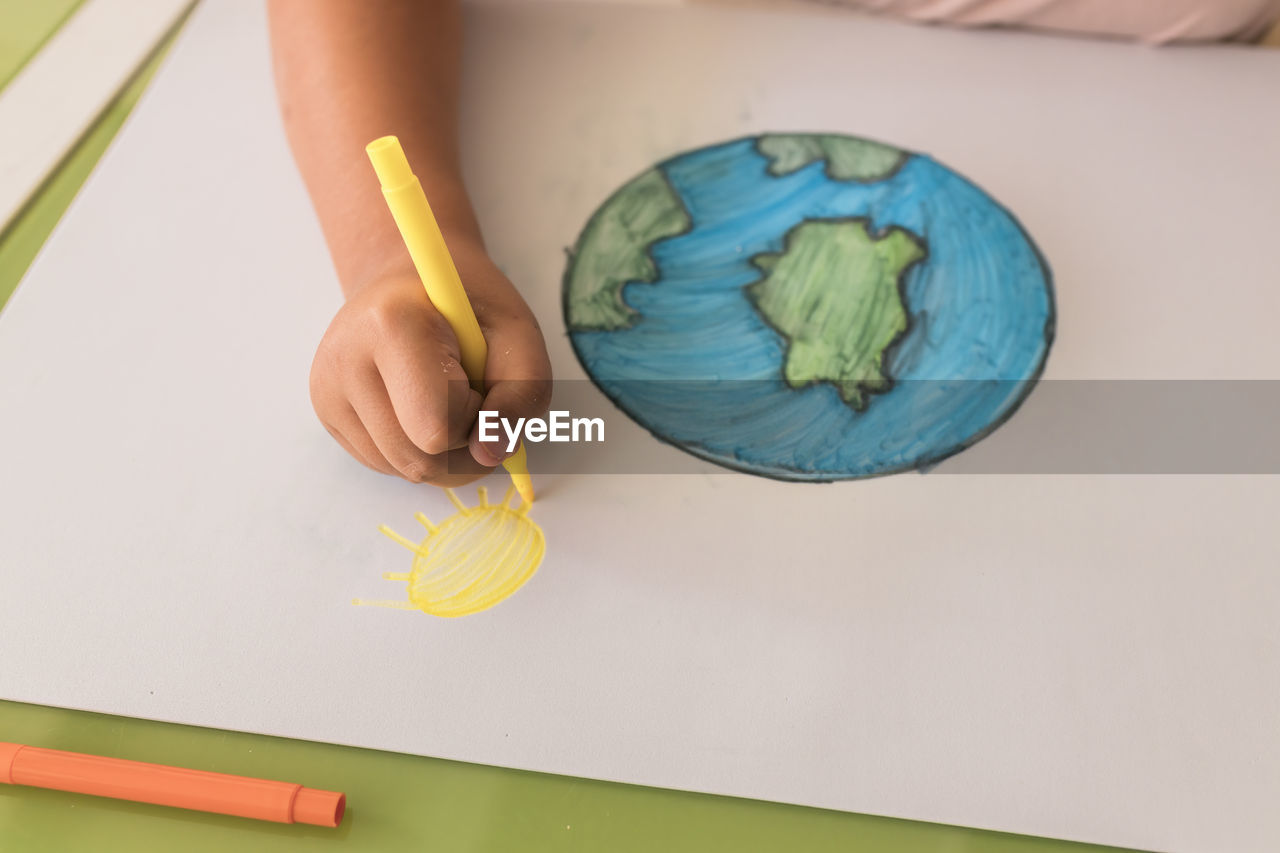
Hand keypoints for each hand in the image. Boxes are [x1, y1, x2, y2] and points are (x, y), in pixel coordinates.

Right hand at [309, 243, 551, 486]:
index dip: (474, 420)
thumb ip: (521, 398)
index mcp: (392, 325)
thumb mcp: (521, 339)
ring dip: (441, 453)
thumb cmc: (470, 309)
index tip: (477, 381)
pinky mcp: (324, 410)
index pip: (435, 428)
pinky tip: (419, 407)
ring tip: (445, 398)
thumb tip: (488, 455)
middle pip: (418, 460)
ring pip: (401, 470)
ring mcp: (328, 388)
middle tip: (471, 397)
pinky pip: (384, 464)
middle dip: (462, 445)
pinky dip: (415, 450)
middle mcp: (345, 359)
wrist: (412, 284)